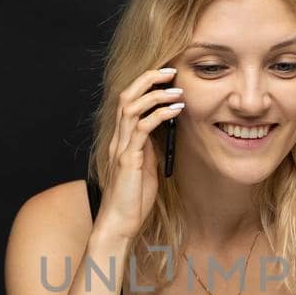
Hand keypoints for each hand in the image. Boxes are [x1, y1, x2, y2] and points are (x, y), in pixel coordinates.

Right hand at [95, 66, 184, 241]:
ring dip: (156, 93)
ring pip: (131, 107)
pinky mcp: (127, 159)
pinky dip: (159, 114)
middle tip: (170, 70)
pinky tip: (175, 110)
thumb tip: (165, 129)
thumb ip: (151, 147)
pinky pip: (141, 128)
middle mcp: (118, 139)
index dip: (145, 85)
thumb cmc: (134, 199)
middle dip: (148, 78)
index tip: (166, 76)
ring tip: (177, 89)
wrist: (120, 224)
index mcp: (122, 140)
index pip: (130, 102)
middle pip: (127, 96)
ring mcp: (121, 147)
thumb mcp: (147, 167)